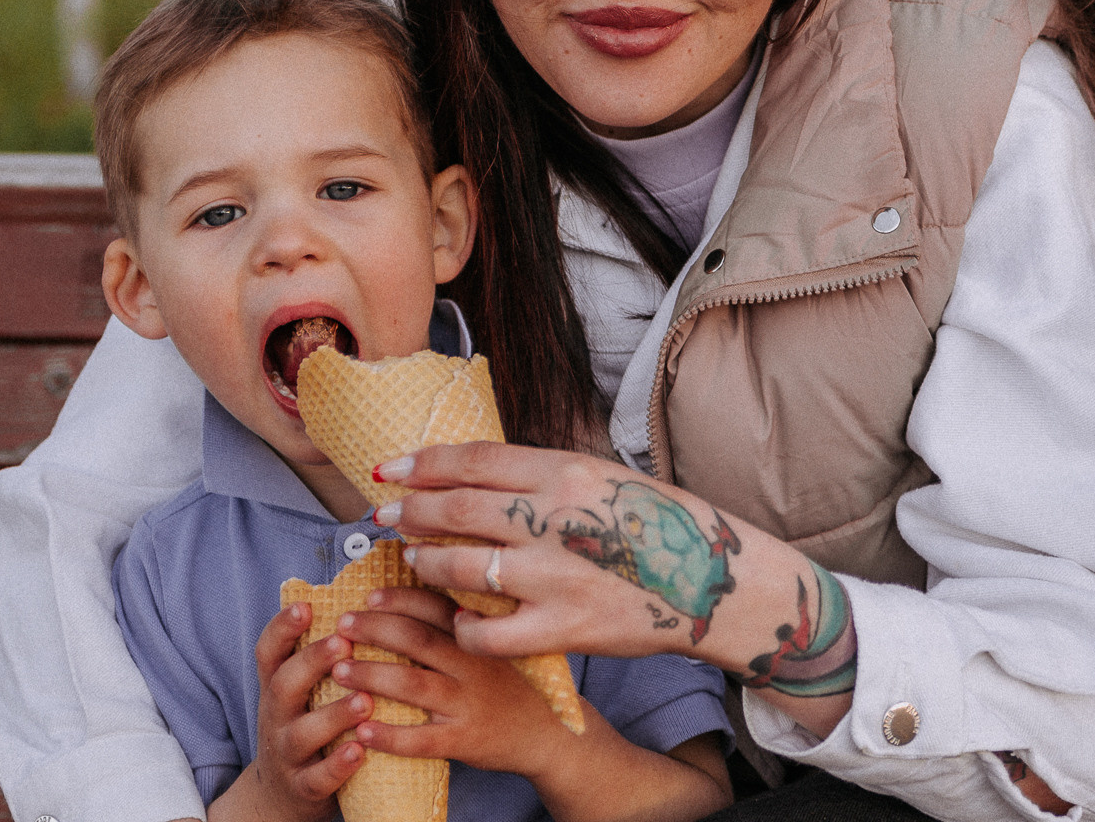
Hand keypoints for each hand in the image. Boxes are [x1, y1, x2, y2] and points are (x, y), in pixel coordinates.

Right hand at [208, 602, 373, 821]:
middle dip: (311, 662)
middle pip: (283, 685)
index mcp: (278, 687)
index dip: (282, 628)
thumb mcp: (305, 692)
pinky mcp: (303, 788)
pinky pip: (317, 778)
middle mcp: (276, 717)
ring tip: (366, 699)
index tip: (304, 606)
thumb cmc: (308, 727)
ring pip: (302, 734)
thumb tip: (363, 600)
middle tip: (343, 642)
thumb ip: (323, 656)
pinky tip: (360, 750)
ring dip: (334, 715)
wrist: (281, 797)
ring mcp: (287, 754)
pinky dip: (338, 766)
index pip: (269, 653)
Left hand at [332, 585, 581, 783]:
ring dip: (371, 675)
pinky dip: (389, 736)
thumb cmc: (508, 684)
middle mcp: (473, 664)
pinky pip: (421, 739)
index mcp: (477, 635)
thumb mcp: (494, 644)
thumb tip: (409, 599)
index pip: (434, 607)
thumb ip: (460, 624)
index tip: (367, 597)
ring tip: (339, 671)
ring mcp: (468, 702)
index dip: (399, 599)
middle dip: (374, 629)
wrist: (545, 735)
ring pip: (414, 683)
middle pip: (418, 639)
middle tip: (341, 626)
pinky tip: (361, 732)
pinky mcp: (464, 740)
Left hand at [370, 443, 751, 663]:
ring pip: (462, 567)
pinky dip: (466, 627)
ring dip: (427, 563)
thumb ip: (542, 477)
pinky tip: (461, 620)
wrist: (711, 580)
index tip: (389, 470)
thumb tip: (476, 472)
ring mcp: (557, 576)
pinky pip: (490, 632)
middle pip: (456, 510)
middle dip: (409, 512)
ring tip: (414, 560)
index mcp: (565, 472)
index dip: (422, 465)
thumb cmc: (656, 524)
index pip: (473, 461)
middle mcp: (556, 518)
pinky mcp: (564, 627)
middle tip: (383, 517)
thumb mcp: (602, 477)